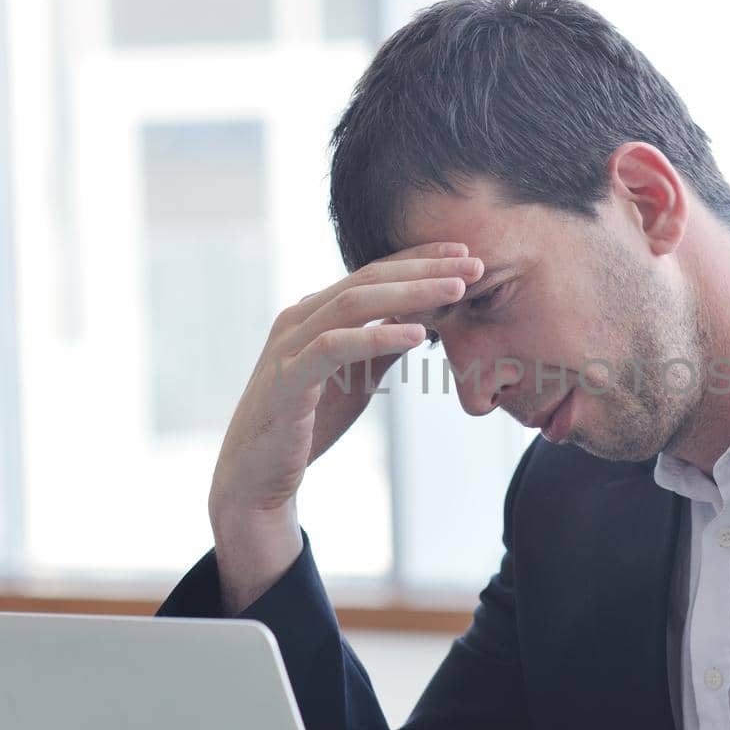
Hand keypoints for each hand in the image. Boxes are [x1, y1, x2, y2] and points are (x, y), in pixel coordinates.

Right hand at [207, 241, 482, 520]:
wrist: (257, 476)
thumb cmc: (306, 423)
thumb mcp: (354, 378)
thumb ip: (380, 347)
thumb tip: (421, 321)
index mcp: (315, 313)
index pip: (373, 274)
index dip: (419, 259)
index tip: (464, 253)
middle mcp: (300, 318)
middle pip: (369, 279)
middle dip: (424, 268)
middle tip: (473, 262)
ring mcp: (291, 345)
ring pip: (354, 303)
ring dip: (410, 292)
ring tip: (456, 288)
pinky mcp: (289, 378)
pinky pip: (335, 346)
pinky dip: (377, 336)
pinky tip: (418, 334)